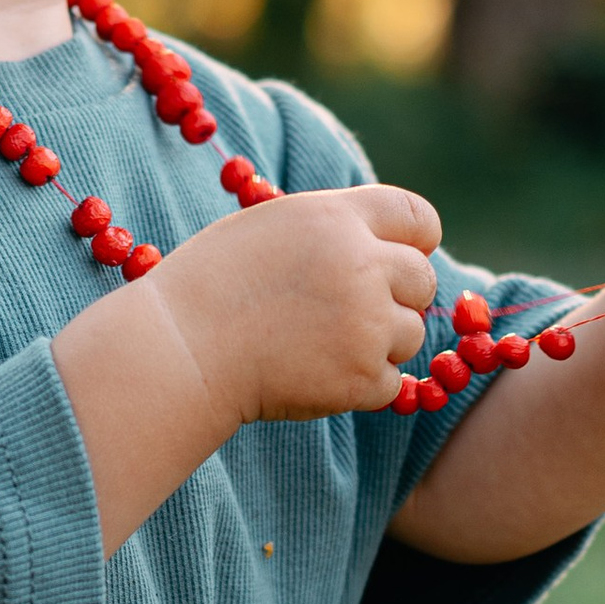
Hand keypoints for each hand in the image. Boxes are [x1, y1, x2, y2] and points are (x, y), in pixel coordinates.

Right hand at [150, 182, 440, 424]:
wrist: (181, 349)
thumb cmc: (210, 286)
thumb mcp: (273, 227)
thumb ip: (334, 230)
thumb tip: (386, 248)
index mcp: (337, 218)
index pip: (418, 218)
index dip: (415, 241)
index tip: (403, 258)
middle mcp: (363, 265)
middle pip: (423, 280)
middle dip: (398, 297)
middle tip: (350, 313)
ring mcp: (367, 324)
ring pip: (410, 335)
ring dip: (379, 344)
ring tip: (319, 345)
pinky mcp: (361, 377)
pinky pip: (390, 383)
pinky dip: (361, 386)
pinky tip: (314, 375)